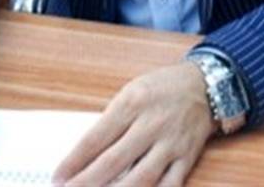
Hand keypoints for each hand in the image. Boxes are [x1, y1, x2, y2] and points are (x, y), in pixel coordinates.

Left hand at [54, 62, 214, 186]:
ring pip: (140, 179)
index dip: (74, 161)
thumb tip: (85, 157)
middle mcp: (151, 124)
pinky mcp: (186, 158)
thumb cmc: (162, 88)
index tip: (58, 177)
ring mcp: (170, 143)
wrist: (205, 85)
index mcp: (132, 103)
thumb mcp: (131, 92)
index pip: (95, 138)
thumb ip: (111, 122)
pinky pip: (170, 186)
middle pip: (114, 161)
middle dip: (86, 182)